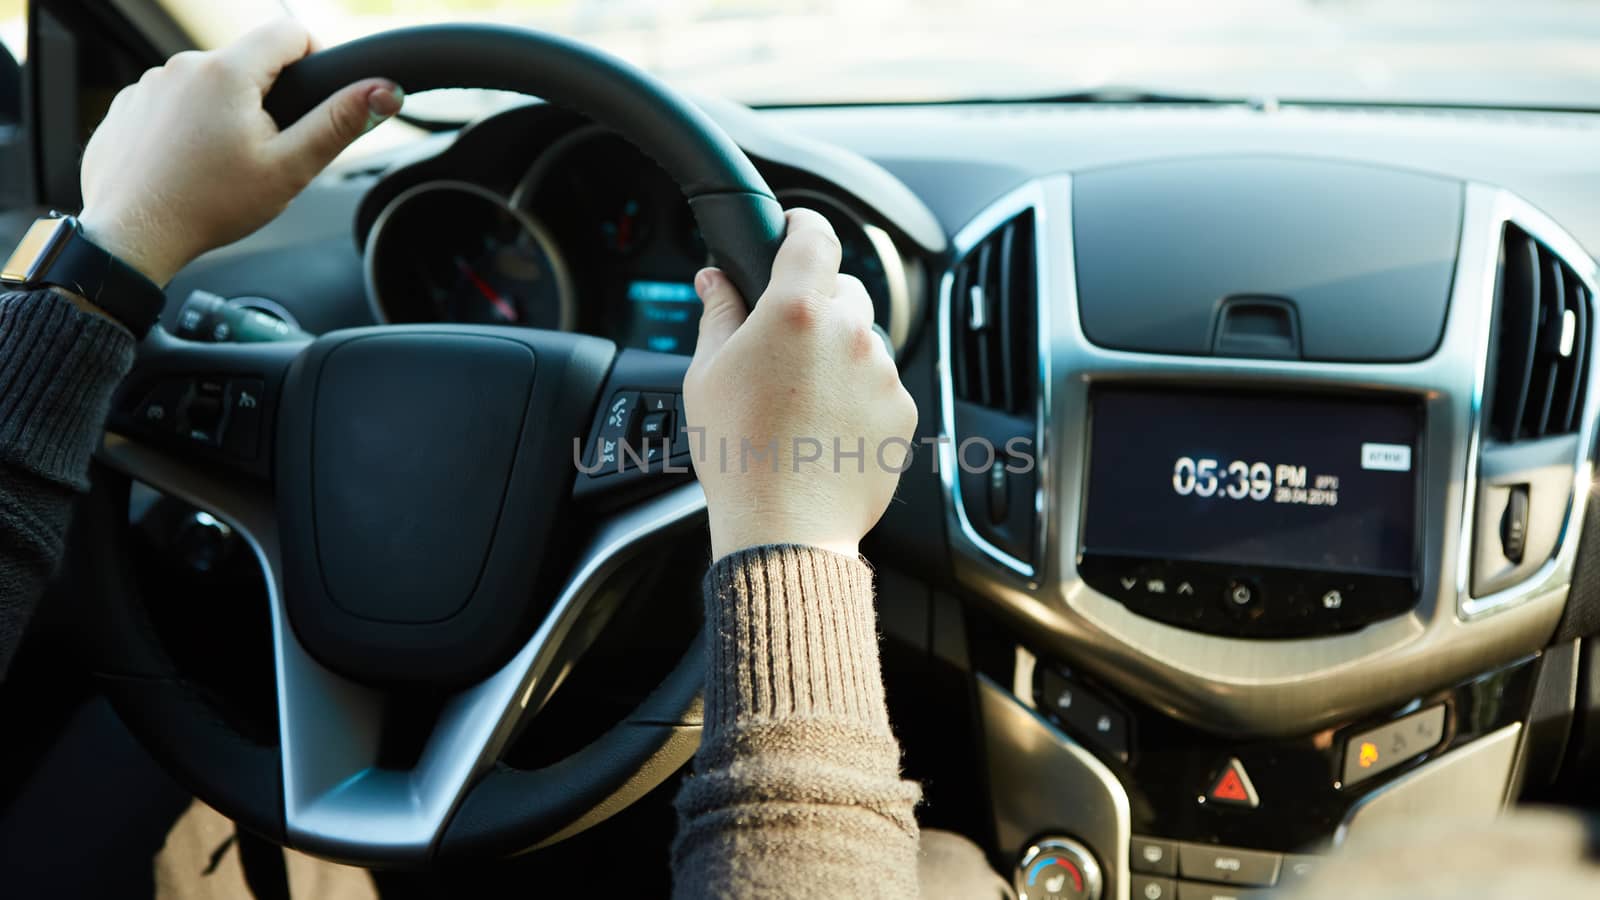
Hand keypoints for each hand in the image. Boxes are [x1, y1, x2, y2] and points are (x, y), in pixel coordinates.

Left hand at [78, 19, 401, 285]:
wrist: (132, 235)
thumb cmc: (209, 206)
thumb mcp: (290, 168)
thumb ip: (340, 123)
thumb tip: (384, 90)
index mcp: (228, 72)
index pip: (290, 32)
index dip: (313, 58)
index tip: (311, 100)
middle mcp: (183, 66)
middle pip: (247, 63)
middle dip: (265, 99)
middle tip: (263, 152)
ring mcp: (149, 84)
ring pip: (209, 84)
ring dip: (224, 112)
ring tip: (220, 164)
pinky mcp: (129, 106)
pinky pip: (172, 103)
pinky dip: (187, 127)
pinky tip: (188, 165)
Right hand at [684, 209, 917, 559]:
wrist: (785, 528)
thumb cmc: (739, 454)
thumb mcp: (707, 374)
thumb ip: (717, 313)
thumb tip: (714, 280)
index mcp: (795, 310)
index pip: (814, 234)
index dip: (803, 225)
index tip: (794, 230)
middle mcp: (848, 333)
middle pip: (843, 289)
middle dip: (815, 305)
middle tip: (782, 345)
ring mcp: (881, 372)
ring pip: (862, 342)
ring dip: (837, 355)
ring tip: (800, 402)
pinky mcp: (902, 411)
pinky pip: (879, 386)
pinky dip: (857, 396)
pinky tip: (823, 428)